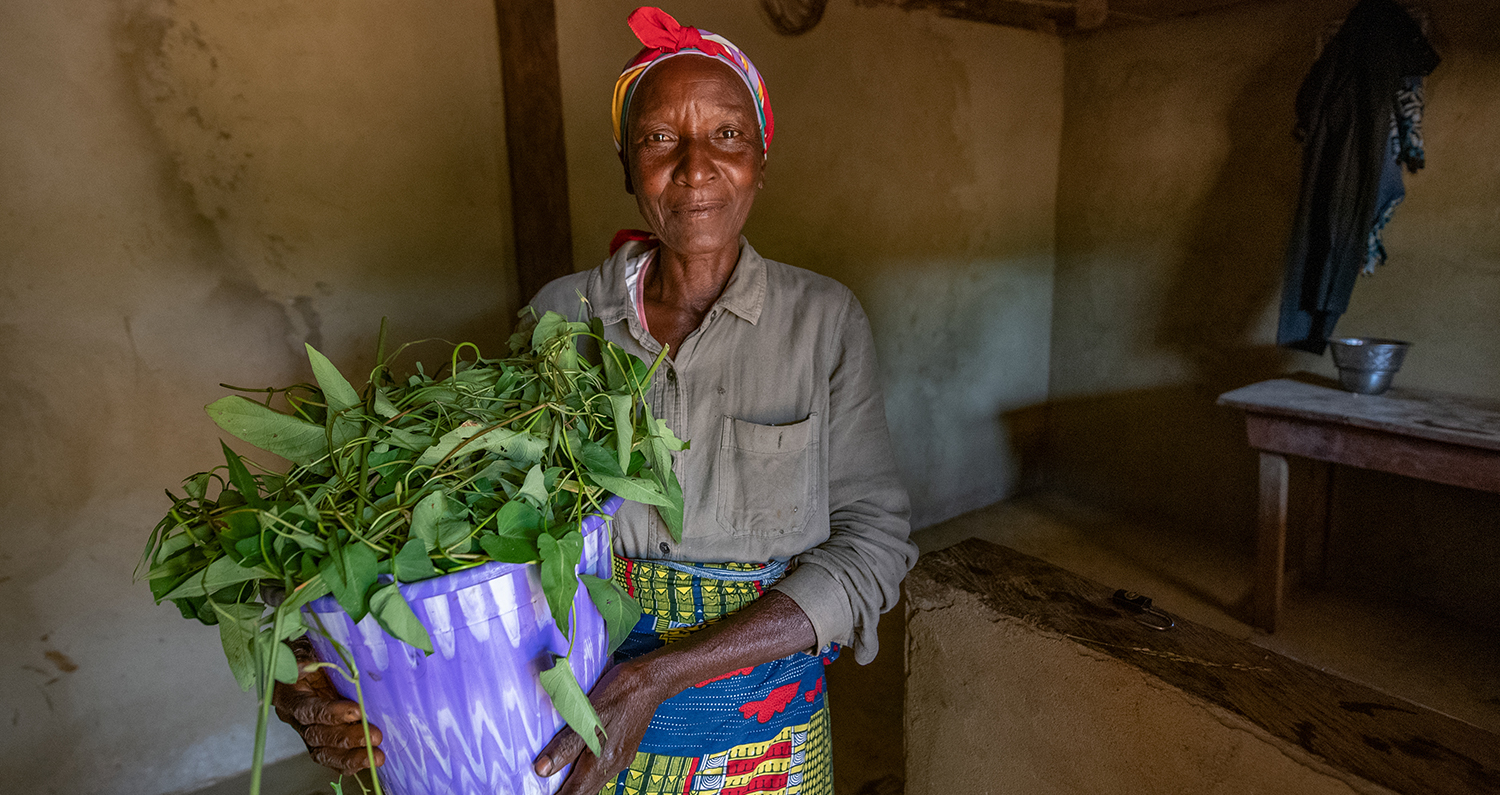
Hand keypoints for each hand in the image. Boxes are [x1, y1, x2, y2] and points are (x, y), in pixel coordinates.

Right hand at [272, 640, 385, 773]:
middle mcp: (297, 718)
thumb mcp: (305, 646)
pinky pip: (333, 757)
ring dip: (351, 755)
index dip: (329, 713)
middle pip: (317, 735)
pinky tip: (370, 761)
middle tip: (374, 735)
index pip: (307, 710)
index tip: (356, 711)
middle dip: (346, 737)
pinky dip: (350, 762)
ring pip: (324, 751)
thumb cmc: (309, 652)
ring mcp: (310, 730)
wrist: (308, 660)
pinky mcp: (323, 739)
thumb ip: (304, 655)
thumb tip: (307, 664)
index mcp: (290, 696)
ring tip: (376, 756)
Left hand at [533, 659, 664, 793]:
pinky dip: (586, 772)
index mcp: (603, 760)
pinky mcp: (624, 750)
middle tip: (546, 787)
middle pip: (585, 791)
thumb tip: (543, 769)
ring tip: (557, 776)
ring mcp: (621, 758)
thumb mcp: (586, 715)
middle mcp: (614, 765)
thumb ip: (566, 745)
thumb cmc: (620, 692)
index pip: (575, 792)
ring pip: (593, 782)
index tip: (543, 792)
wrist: (651, 680)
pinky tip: (578, 760)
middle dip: (566, 790)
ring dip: (575, 783)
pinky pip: (601, 770)